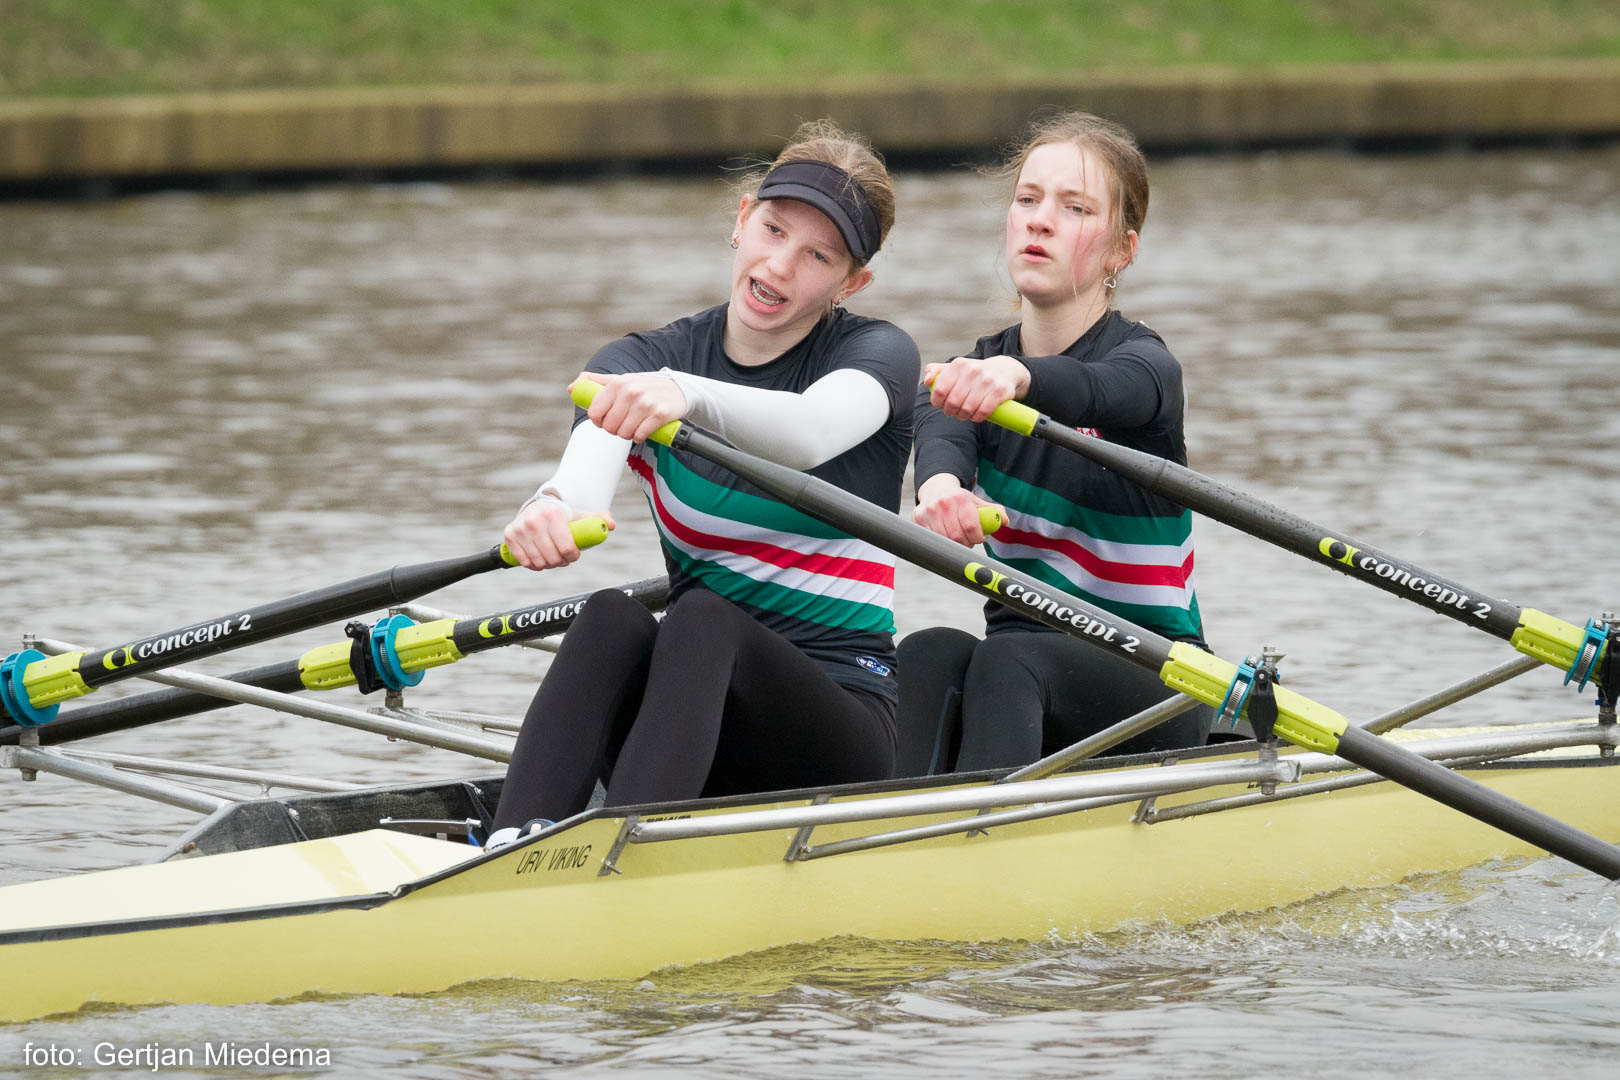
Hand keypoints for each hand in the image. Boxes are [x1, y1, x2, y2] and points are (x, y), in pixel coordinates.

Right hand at [502, 497, 616, 570]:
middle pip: (553, 558)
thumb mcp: (580, 515)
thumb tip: (610, 526)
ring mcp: (520, 528)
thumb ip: (598, 519)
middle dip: (562, 562)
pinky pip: (524, 562)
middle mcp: (534, 520)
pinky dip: (534, 565)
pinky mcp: (509, 535)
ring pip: (539, 562)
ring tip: (553, 558)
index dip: (573, 556)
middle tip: (564, 558)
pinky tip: (539, 559)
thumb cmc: (562, 516)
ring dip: (548, 565)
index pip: (567, 548)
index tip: (574, 554)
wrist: (538, 507)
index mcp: (553, 514)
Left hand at [570, 371, 687, 443]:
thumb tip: (571, 388)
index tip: (605, 420)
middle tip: (622, 424)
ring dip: (628, 434)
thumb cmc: (643, 387)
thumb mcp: (620, 380)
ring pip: (623, 433)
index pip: (594, 412)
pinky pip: (640, 436)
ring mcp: (645, 403)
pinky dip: (640, 437)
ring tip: (634, 425)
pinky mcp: (659, 414)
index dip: (598, 421)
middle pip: (609, 426)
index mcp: (617, 383)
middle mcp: (630, 392)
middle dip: (614, 429)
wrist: (677, 389)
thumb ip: (595, 382)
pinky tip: (644, 429)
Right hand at [913, 473, 1004, 546]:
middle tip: (969, 542)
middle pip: (957, 536)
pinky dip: (941, 541)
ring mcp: (929, 512)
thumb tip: (1004, 521)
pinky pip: (933, 538)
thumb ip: (994, 511)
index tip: (980, 539)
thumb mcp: (977, 501)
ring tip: (958, 538)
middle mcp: (943, 504)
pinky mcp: (918, 519)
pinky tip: (945, 535)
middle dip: (967, 543)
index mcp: (960, 499)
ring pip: (944, 539)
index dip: (978, 537)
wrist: (936, 489)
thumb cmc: (959, 499)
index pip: (971, 526)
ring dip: (954, 544)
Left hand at [923, 355, 1030, 422]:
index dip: (937, 402)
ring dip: (963, 416)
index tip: (940, 405)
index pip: (939, 389)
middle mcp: (973, 370)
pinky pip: (983, 411)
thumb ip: (937, 372)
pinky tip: (976, 416)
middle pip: (953, 401)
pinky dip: (977, 417)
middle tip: (952, 412)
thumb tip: (927, 380)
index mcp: (959, 365)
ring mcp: (987, 380)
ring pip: (968, 408)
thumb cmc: (973, 373)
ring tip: (964, 415)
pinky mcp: (1000, 391)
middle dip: (950, 411)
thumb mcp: (955, 368)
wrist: (1003, 370)